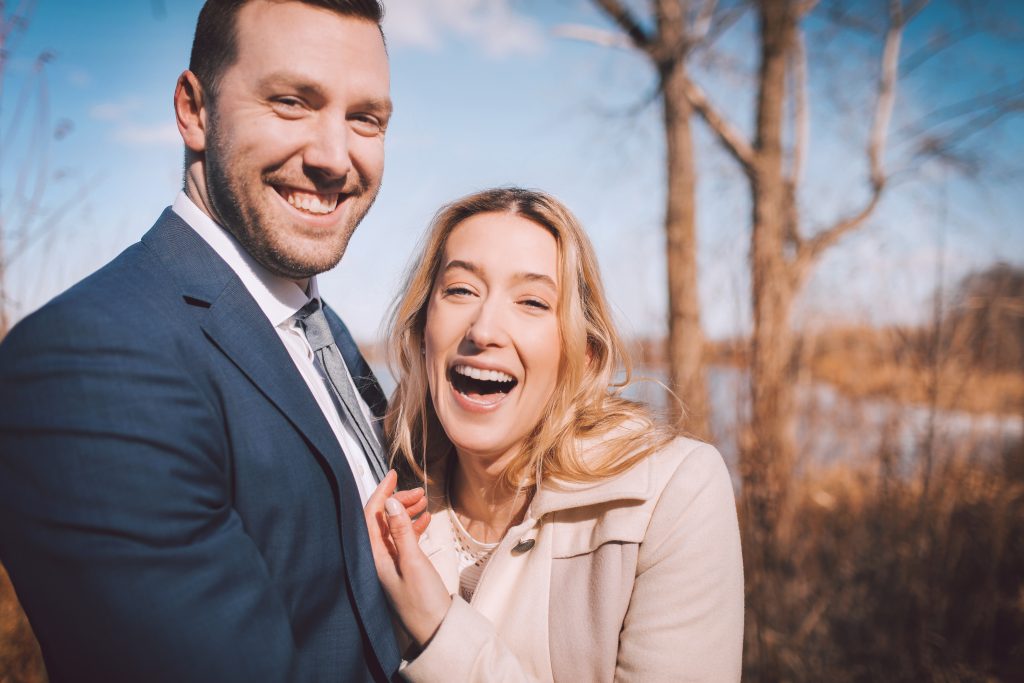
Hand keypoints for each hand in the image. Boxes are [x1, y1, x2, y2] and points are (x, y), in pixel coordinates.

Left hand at [365, 471, 452, 647]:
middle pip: (382, 520)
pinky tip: (424, 520)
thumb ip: (401, 531)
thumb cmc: (422, 601)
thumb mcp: (413, 561)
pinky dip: (413, 527)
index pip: (371, 516)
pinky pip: (403, 540)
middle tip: (417, 491)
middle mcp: (378, 559)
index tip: (392, 474)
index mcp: (375, 556)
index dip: (381, 493)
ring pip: (394, 528)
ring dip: (406, 512)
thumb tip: (390, 502)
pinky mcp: (403, 569)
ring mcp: (390, 564)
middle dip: (397, 501)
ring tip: (423, 502)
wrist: (436, 630)